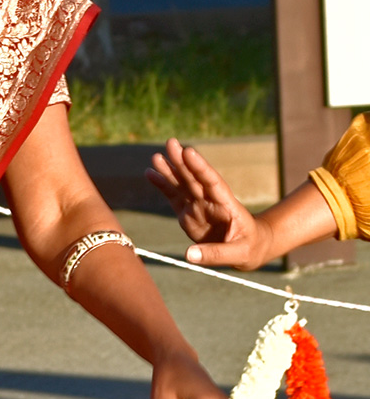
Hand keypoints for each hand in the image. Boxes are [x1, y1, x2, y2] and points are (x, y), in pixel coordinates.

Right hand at [146, 138, 270, 269]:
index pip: (213, 182)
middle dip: (182, 161)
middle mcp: (210, 200)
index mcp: (227, 204)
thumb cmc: (249, 248)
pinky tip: (149, 173)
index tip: (189, 152)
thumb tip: (189, 255)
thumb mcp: (239, 254)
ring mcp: (198, 204)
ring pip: (182, 183)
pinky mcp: (187, 212)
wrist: (249, 248)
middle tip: (171, 143)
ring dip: (170, 169)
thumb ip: (215, 254)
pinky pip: (172, 195)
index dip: (201, 167)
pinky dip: (161, 184)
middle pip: (194, 177)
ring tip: (156, 156)